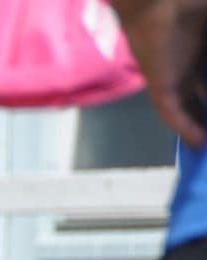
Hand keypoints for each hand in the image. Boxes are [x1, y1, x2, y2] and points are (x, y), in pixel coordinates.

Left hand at [113, 0, 206, 145]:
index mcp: (200, 52)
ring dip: (200, 127)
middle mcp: (188, 66)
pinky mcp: (159, 83)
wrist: (159, 0)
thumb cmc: (193, 7)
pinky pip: (171, 112)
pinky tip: (197, 144)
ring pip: (189, 110)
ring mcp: (173, 76)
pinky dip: (184, 128)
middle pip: (202, 99)